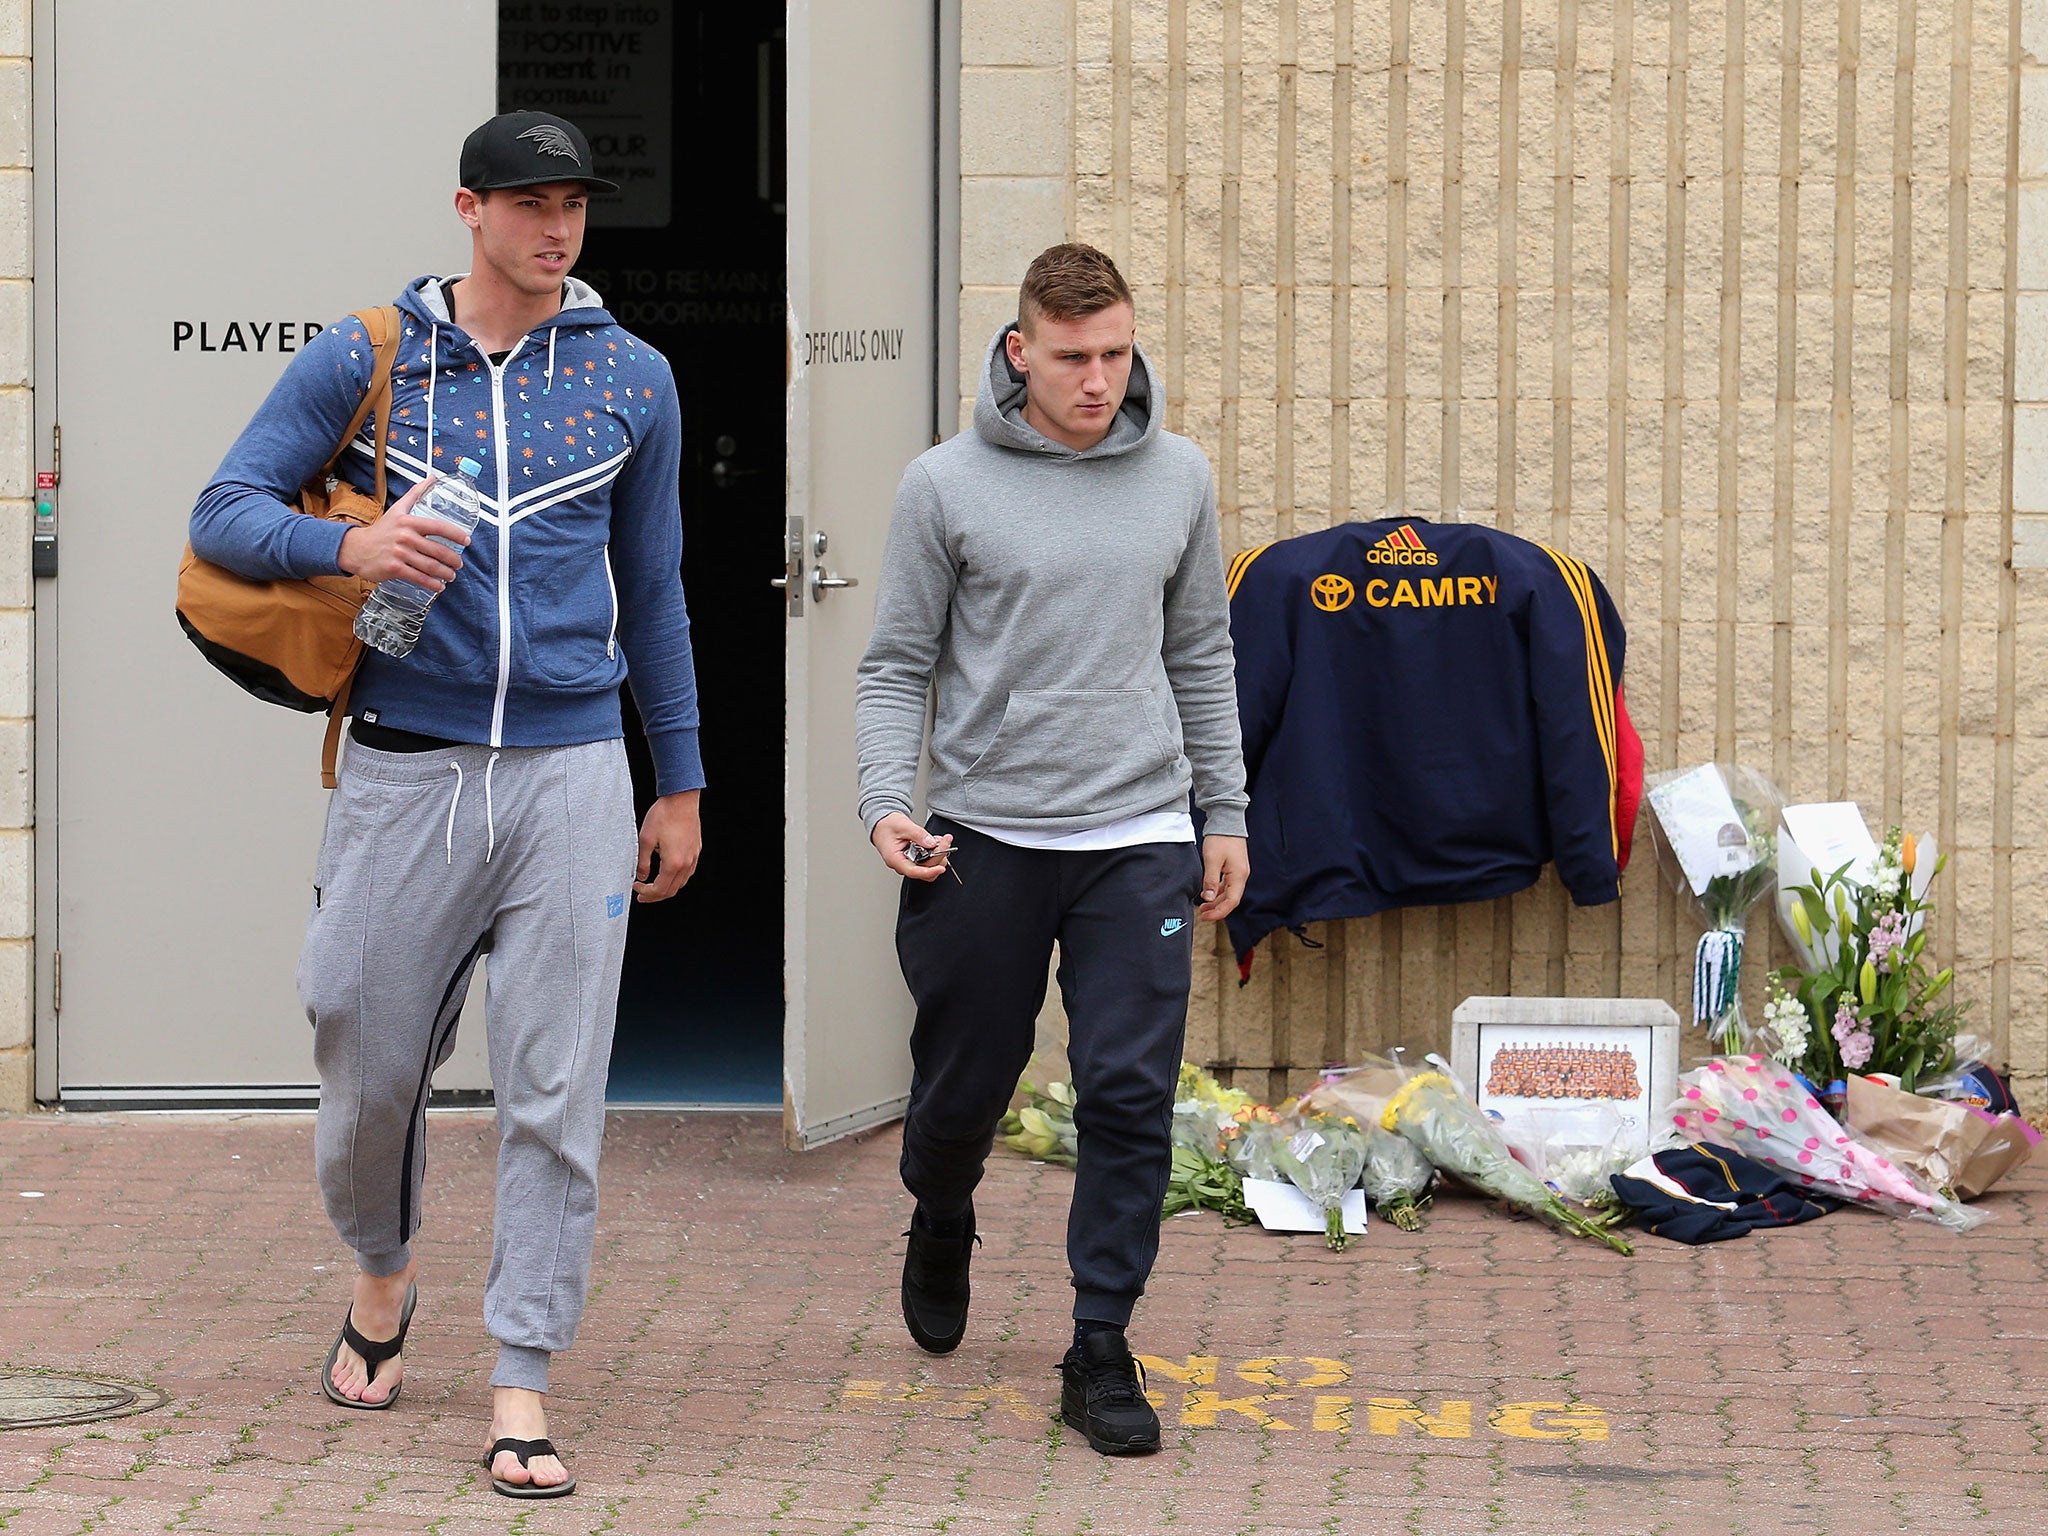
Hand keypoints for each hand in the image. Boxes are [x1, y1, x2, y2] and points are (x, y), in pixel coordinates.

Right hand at [337, 474, 468, 591]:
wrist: (356, 548)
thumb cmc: (381, 530)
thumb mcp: (397, 509)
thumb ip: (416, 493)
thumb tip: (432, 478)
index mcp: (409, 522)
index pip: (439, 527)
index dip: (456, 534)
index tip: (467, 541)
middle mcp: (405, 537)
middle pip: (438, 550)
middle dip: (453, 559)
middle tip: (459, 564)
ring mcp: (400, 553)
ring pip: (430, 566)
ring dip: (445, 573)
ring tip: (451, 575)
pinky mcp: (394, 568)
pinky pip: (418, 578)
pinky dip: (432, 584)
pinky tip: (439, 586)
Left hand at [634, 790, 701, 901]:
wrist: (681, 799)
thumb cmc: (664, 815)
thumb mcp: (645, 840)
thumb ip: (642, 862)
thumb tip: (641, 876)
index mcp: (672, 863)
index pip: (659, 889)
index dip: (646, 892)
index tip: (637, 887)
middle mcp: (686, 863)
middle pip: (671, 890)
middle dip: (655, 895)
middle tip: (643, 894)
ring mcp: (693, 857)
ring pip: (681, 883)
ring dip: (667, 888)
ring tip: (655, 886)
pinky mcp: (695, 850)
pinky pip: (688, 873)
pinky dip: (677, 879)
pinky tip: (668, 873)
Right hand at [872, 812, 953, 880]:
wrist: (882, 824)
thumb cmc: (887, 826)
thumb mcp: (903, 825)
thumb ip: (918, 834)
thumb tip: (931, 843)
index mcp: (895, 859)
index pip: (914, 871)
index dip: (929, 871)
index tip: (941, 868)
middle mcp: (903, 864)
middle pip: (925, 869)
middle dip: (938, 856)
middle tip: (946, 841)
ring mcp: (910, 862)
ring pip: (929, 866)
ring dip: (939, 854)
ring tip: (941, 839)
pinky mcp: (915, 858)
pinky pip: (928, 860)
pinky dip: (936, 851)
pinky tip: (936, 841)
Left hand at [1197, 834, 1248, 922]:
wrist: (1227, 820)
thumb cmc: (1221, 838)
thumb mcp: (1212, 860)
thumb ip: (1210, 880)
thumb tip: (1208, 899)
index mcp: (1239, 876)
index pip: (1231, 902)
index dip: (1219, 912)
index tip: (1206, 917)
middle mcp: (1241, 876)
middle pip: (1230, 899)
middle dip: (1217, 909)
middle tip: (1202, 915)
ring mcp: (1238, 872)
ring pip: (1228, 893)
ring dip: (1216, 901)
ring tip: (1203, 907)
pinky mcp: (1233, 867)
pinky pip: (1226, 885)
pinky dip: (1217, 891)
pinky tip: (1208, 893)